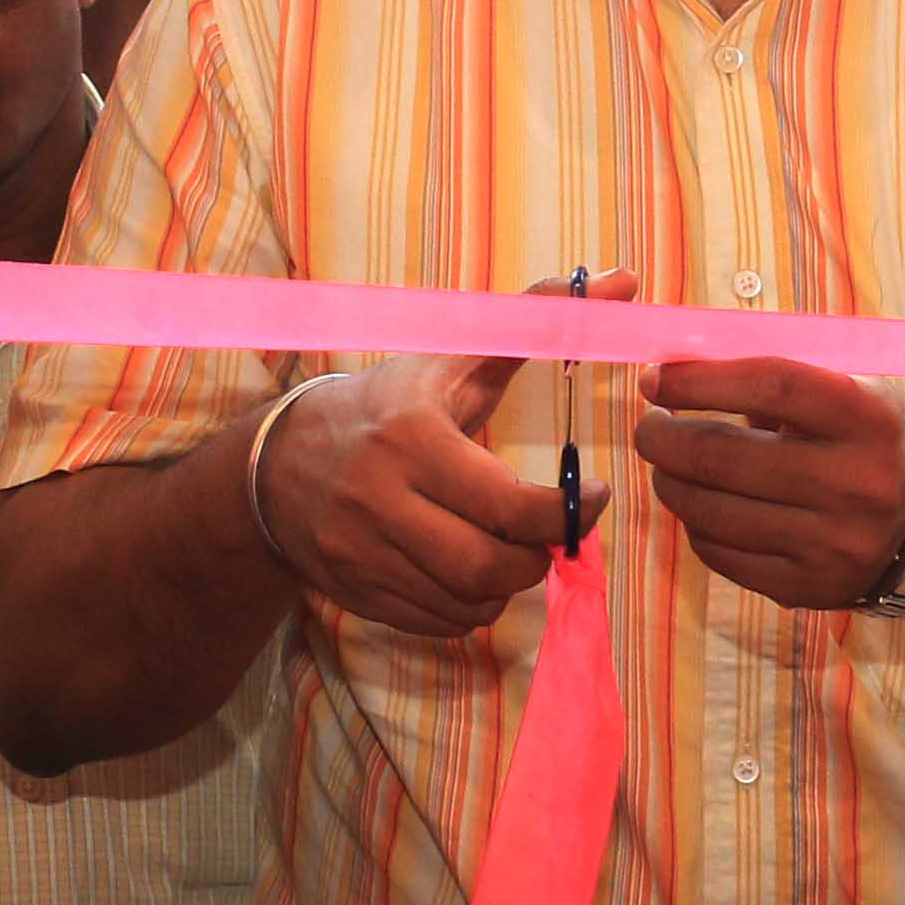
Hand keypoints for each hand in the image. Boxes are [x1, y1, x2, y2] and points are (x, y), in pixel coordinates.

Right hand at [248, 274, 601, 640]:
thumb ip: (537, 320)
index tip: (593, 496)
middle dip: (537, 558)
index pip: (506, 505)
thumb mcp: (453, 355)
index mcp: (411, 437)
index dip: (566, 513)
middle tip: (550, 534)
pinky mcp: (356, 592)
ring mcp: (363, 552)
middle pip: (487, 566)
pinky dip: (471, 606)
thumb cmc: (388, 403)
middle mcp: (380, 499)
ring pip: (467, 602)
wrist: (279, 459)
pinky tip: (471, 570)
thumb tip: (625, 281)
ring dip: (508, 584)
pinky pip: (438, 623)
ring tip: (511, 548)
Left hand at [635, 354, 904, 614]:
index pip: (772, 384)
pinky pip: (720, 554)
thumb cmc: (860, 440)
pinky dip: (694, 525)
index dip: (701, 380)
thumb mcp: (847, 392)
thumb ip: (774, 379)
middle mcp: (855, 482)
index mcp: (867, 418)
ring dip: (670, 482)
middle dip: (665, 438)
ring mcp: (831, 543)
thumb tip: (678, 372)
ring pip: (711, 511)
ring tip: (666, 465)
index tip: (654, 379)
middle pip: (725, 456)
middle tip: (648, 427)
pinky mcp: (807, 587)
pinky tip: (698, 505)